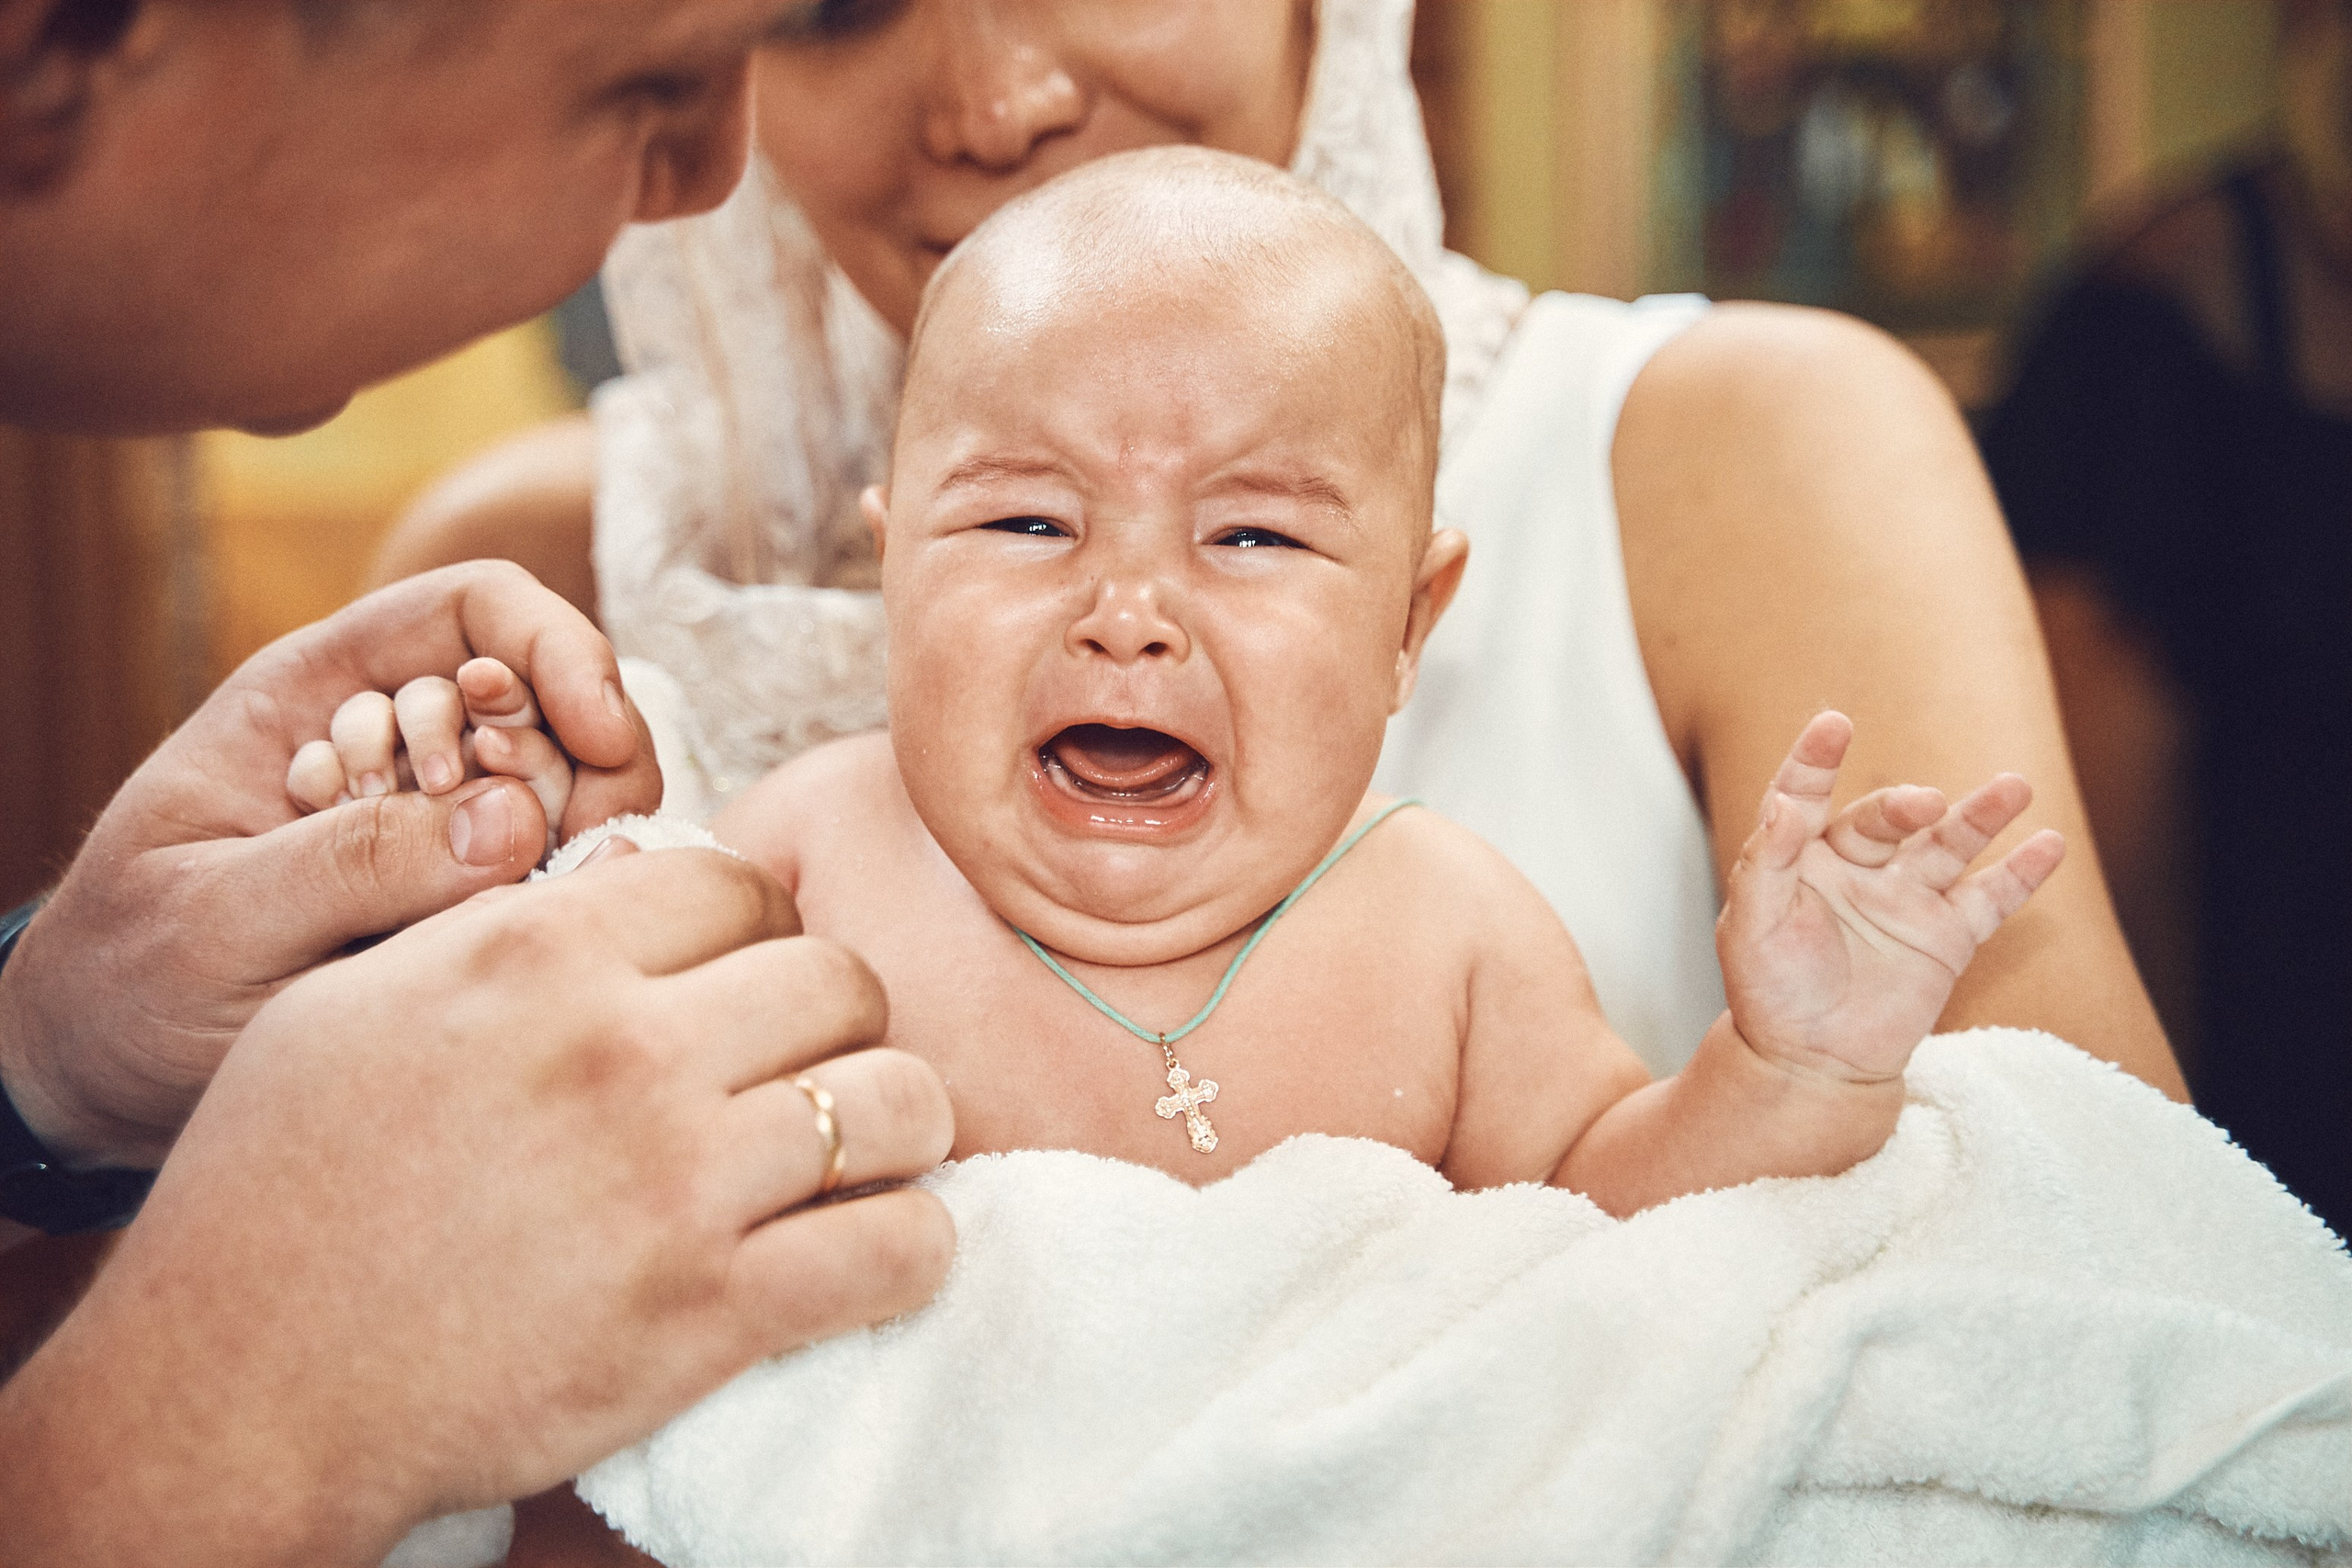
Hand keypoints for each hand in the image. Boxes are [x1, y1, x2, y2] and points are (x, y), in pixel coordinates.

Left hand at [0, 562, 660, 1167]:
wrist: (102, 1071)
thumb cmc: (127, 980)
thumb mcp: (213, 919)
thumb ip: (351, 866)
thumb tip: (514, 823)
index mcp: (317, 690)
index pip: (479, 609)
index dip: (560, 652)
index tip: (600, 738)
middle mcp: (394, 737)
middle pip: (552, 697)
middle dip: (580, 766)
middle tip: (565, 858)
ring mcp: (439, 820)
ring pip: (567, 787)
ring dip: (568, 843)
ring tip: (495, 915)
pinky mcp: (467, 898)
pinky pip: (552, 875)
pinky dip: (557, 902)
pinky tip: (492, 946)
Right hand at [0, 848, 955, 1566]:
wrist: (240, 1389)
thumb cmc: (278, 1185)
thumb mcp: (359, 1001)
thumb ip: (508, 924)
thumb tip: (639, 866)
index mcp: (538, 954)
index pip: (741, 886)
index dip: (758, 929)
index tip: (745, 980)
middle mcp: (623, 1050)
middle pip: (841, 979)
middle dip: (838, 1019)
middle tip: (804, 1067)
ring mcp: (676, 1183)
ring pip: (899, 1099)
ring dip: (899, 1125)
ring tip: (862, 1152)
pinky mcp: (709, 1314)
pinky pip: (900, 1248)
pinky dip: (914, 1246)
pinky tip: (874, 1246)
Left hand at [1717, 711, 2064, 1084]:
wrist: (1811, 1062)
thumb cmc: (1769, 991)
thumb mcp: (1749, 927)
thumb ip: (1765, 863)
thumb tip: (1784, 802)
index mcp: (1801, 857)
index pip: (1807, 794)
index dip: (1817, 759)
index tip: (1833, 724)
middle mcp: (1858, 867)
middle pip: (1885, 819)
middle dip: (1904, 806)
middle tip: (1924, 803)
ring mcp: (1906, 899)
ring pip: (1949, 845)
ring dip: (1981, 815)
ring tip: (2015, 786)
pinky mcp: (1946, 937)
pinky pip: (1989, 899)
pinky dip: (2021, 874)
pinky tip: (2050, 845)